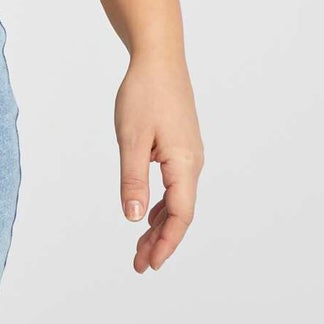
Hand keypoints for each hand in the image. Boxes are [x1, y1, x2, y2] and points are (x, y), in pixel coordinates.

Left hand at [114, 50, 203, 272]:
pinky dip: (160, 203)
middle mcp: (193, 163)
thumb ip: (132, 179)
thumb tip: (133, 219)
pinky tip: (147, 213)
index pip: (180, 215)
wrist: (159, 58)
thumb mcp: (131, 138)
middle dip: (160, 240)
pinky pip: (174, 184)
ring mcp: (188, 154)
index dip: (166, 243)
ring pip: (177, 199)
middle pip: (180, 213)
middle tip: (140, 265)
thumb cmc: (144, 93)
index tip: (151, 265)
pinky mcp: (181, 145)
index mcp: (184, 164)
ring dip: (159, 224)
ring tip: (141, 247)